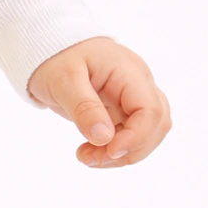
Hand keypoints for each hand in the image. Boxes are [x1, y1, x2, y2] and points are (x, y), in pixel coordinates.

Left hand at [28, 36, 170, 168]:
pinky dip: (113, 151)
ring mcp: (131, 99)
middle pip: (157, 125)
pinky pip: (129, 136)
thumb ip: (84, 108)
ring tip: (87, 157)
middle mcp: (138, 86)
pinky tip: (89, 152)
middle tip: (91, 158)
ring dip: (122, 155)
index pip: (152, 110)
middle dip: (130, 150)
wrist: (50, 49)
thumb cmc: (57, 57)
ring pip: (146, 135)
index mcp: (130, 73)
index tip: (108, 152)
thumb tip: (104, 138)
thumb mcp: (64, 80)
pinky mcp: (121, 111)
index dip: (136, 137)